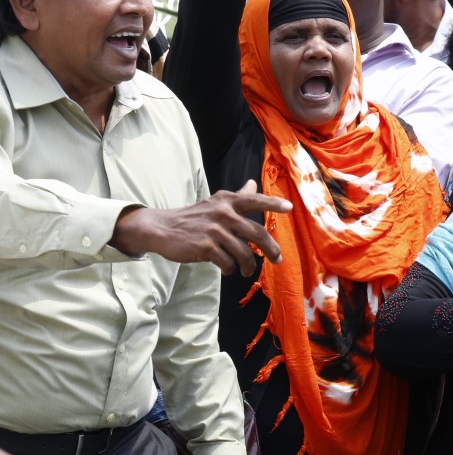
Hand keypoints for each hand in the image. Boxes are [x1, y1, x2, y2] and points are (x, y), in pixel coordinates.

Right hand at [110, 180, 290, 276]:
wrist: (162, 228)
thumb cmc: (194, 216)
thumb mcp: (216, 202)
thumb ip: (237, 196)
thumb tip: (253, 183)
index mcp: (227, 201)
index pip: (254, 200)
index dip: (272, 203)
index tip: (289, 208)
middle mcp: (223, 213)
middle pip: (256, 233)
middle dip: (271, 249)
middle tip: (277, 259)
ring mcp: (214, 231)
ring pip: (243, 252)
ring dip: (249, 265)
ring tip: (248, 270)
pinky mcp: (205, 247)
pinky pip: (228, 262)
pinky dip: (230, 268)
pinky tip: (228, 269)